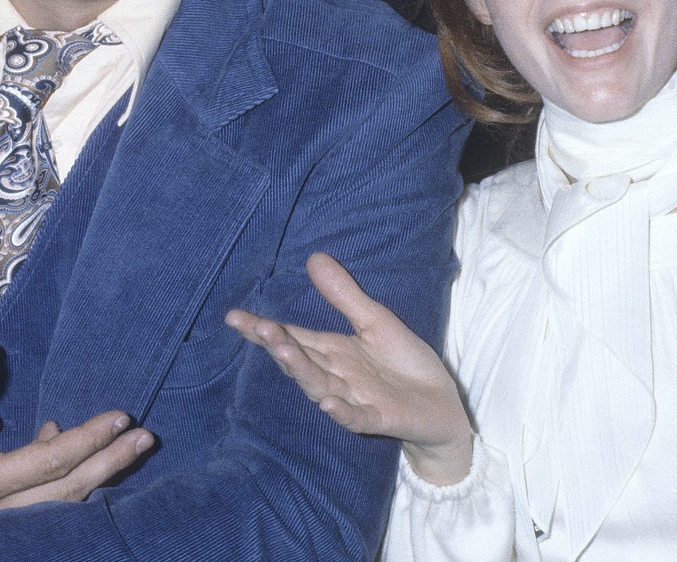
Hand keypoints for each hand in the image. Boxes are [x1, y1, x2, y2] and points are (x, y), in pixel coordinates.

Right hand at [0, 339, 153, 549]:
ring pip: (64, 506)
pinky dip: (73, 482)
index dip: (86, 440)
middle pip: (68, 492)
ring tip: (133, 446)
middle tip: (145, 436)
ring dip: (101, 475)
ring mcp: (4, 528)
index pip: (46, 463)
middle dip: (110, 463)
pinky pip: (50, 508)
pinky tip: (80, 451)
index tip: (119, 418)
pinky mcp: (7, 529)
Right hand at [225, 252, 472, 484]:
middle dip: (279, 345)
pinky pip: (357, 418)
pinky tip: (328, 403)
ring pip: (320, 386)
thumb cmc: (405, 364)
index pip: (293, 337)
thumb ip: (345, 296)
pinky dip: (342, 411)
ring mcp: (355, 400)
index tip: (233, 316)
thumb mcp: (376, 321)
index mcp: (333, 352)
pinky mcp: (380, 419)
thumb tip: (313, 257)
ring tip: (283, 351)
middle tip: (259, 328)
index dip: (264, 329)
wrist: (443, 406)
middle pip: (300, 360)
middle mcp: (337, 377)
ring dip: (303, 371)